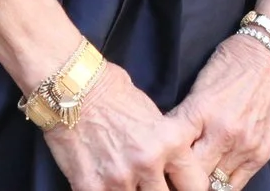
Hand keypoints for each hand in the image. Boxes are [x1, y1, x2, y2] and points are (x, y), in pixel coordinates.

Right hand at [43, 60, 212, 190]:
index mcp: (171, 141)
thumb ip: (166, 146)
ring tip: (127, 179)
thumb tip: (173, 170)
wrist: (73, 89)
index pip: (196, 186)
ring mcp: (119, 178)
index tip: (179, 185)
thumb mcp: (155, 116)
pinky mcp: (90, 187)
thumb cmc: (114, 95)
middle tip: (150, 183)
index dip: (187, 188)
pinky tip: (107, 183)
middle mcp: (148, 162)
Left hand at [168, 34, 269, 188]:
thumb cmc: (233, 63)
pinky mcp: (262, 153)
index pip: (171, 152)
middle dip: (179, 176)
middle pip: (191, 175)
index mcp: (201, 111)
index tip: (157, 166)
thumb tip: (165, 144)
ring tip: (192, 176)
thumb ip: (185, 117)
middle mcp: (223, 132)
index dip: (162, 163)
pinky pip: (235, 184)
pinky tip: (214, 176)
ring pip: (213, 184)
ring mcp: (245, 145)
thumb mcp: (200, 84)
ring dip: (201, 181)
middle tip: (172, 174)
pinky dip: (222, 184)